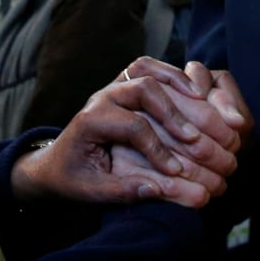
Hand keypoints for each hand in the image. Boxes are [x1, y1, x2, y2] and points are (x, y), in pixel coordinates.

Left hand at [11, 60, 248, 208]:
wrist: (56, 162)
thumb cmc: (73, 178)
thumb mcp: (91, 191)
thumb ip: (122, 191)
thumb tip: (156, 190)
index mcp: (91, 121)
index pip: (133, 127)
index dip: (158, 149)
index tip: (175, 172)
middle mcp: (103, 97)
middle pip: (144, 90)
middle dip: (174, 113)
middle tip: (195, 139)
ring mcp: (115, 86)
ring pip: (149, 71)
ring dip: (179, 86)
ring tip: (203, 106)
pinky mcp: (126, 84)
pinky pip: (152, 68)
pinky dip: (174, 76)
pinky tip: (196, 93)